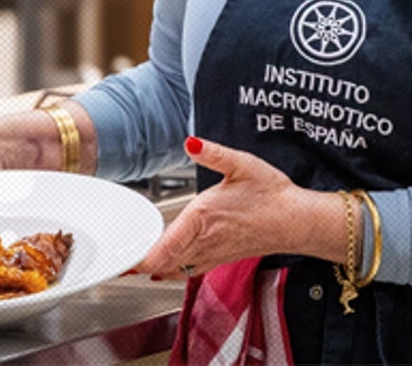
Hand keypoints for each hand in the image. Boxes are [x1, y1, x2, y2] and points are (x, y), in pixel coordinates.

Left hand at [136, 137, 316, 279]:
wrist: (296, 220)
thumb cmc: (272, 194)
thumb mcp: (243, 164)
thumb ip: (214, 153)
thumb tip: (191, 142)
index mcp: (204, 217)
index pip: (165, 248)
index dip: (141, 258)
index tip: (121, 259)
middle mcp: (205, 240)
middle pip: (163, 262)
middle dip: (139, 263)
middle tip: (115, 258)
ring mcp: (213, 253)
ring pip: (174, 269)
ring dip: (153, 267)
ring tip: (131, 261)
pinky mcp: (220, 258)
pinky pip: (189, 270)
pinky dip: (171, 270)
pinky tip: (162, 266)